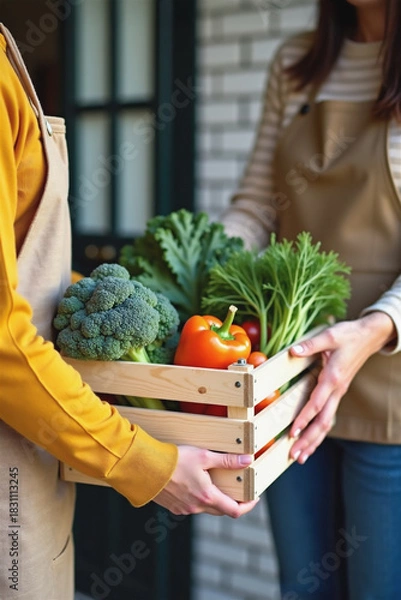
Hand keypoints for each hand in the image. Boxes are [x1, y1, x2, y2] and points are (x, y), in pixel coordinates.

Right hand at [153, 446, 258, 516]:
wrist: (144, 467)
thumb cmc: (173, 460)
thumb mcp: (203, 456)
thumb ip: (227, 460)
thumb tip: (247, 460)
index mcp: (207, 497)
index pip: (235, 511)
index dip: (248, 506)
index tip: (254, 498)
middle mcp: (196, 507)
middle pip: (221, 510)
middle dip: (231, 501)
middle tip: (236, 488)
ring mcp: (183, 509)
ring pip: (205, 508)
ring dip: (213, 499)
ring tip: (213, 482)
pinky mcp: (173, 507)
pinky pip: (191, 506)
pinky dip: (197, 498)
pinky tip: (193, 483)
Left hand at [288, 311, 394, 463]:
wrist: (369, 336)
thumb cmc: (349, 335)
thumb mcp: (330, 336)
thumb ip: (311, 345)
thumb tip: (294, 351)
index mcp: (333, 378)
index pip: (316, 404)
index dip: (304, 419)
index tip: (293, 432)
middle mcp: (337, 390)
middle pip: (323, 422)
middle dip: (309, 440)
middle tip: (294, 455)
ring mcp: (339, 393)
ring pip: (327, 423)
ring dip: (314, 441)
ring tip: (301, 457)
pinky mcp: (338, 393)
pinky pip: (328, 416)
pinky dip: (319, 431)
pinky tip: (311, 441)